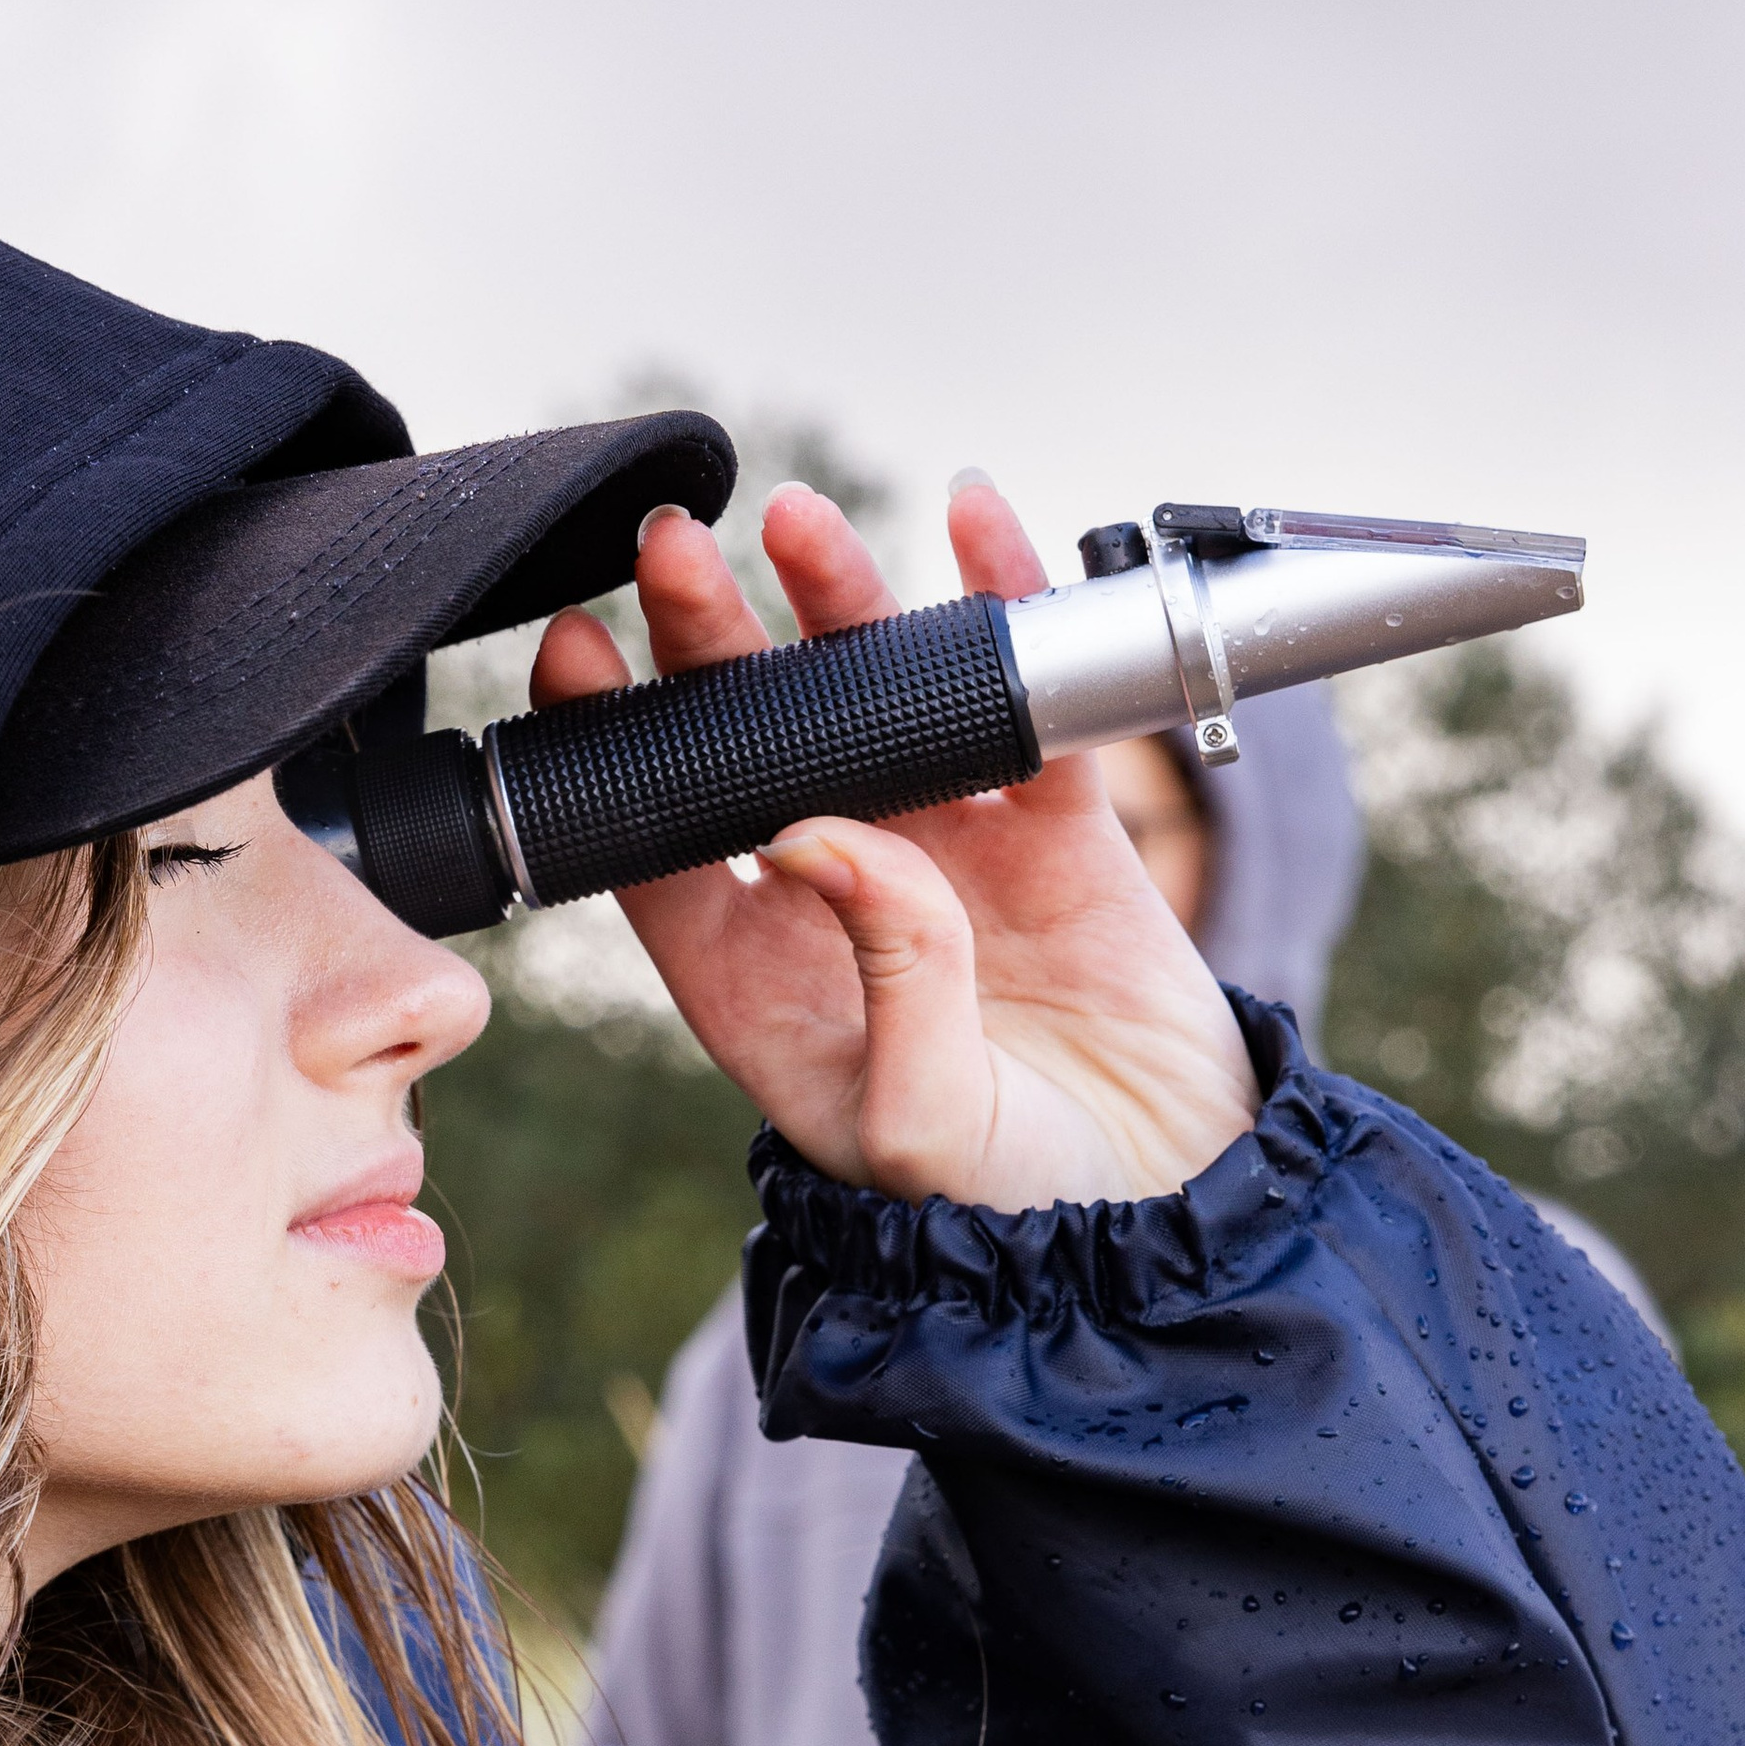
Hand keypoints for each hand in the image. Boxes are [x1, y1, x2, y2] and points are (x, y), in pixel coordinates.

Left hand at [529, 478, 1259, 1209]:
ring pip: (874, 699)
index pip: (662, 844)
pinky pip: (1018, 701)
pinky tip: (973, 518)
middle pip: (752, 744)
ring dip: (839, 602)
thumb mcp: (918, 1121)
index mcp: (762, 984)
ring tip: (797, 520)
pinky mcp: (1053, 829)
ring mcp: (946, 854)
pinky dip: (1002, 605)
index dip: (616, 747)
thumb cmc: (1013, 1204)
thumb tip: (816, 831)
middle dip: (709, 642)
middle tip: (673, 548)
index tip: (578, 651)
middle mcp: (837, 904)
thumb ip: (879, 979)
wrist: (1166, 1227)